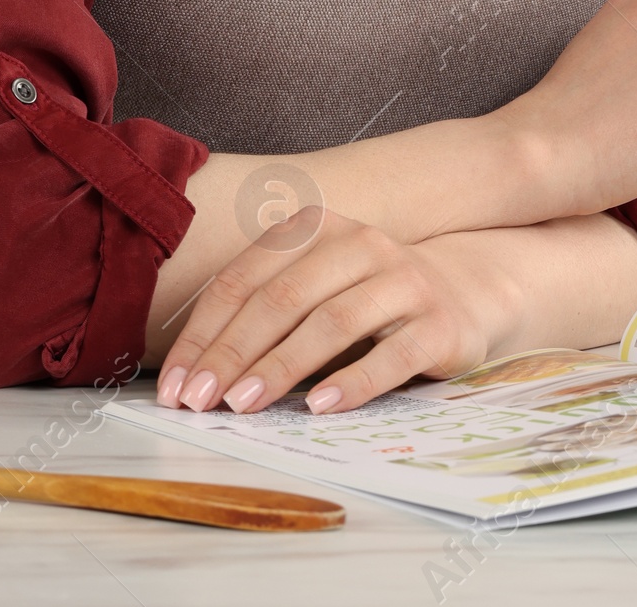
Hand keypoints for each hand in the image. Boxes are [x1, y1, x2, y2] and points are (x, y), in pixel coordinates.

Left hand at [155, 214, 520, 417]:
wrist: (461, 295)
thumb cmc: (365, 302)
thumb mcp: (314, 289)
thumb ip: (263, 312)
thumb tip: (191, 373)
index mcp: (318, 229)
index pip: (246, 278)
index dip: (205, 332)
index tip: (175, 384)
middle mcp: (360, 244)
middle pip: (284, 298)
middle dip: (233, 352)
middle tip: (199, 401)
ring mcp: (403, 280)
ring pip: (333, 322)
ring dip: (282, 366)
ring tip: (244, 405)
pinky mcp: (438, 323)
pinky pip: (392, 354)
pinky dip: (354, 381)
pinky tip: (321, 407)